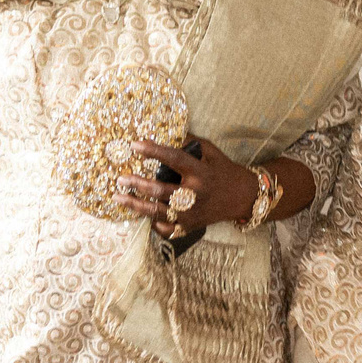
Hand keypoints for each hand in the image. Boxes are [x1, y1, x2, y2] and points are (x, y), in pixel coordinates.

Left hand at [121, 137, 254, 237]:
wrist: (242, 198)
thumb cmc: (223, 170)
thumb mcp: (211, 151)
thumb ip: (189, 142)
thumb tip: (164, 134)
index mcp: (200, 172)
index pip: (173, 159)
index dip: (153, 151)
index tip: (134, 145)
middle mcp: (194, 194)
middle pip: (159, 190)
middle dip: (136, 184)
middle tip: (120, 178)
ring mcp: (191, 214)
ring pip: (157, 212)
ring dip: (135, 205)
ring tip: (118, 198)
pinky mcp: (190, 227)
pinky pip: (166, 228)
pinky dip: (153, 223)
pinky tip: (143, 215)